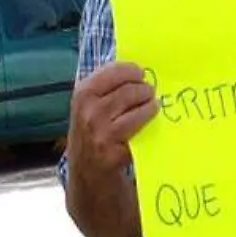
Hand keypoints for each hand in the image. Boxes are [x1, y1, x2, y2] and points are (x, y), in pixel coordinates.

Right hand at [68, 62, 158, 177]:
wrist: (86, 169)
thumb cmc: (93, 130)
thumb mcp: (89, 105)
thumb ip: (106, 86)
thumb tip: (136, 67)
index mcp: (83, 94)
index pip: (113, 71)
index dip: (131, 70)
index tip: (140, 73)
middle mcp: (88, 111)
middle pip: (129, 89)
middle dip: (144, 89)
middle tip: (150, 92)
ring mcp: (101, 131)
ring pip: (138, 107)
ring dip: (151, 104)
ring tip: (152, 105)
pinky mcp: (114, 150)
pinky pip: (141, 128)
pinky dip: (149, 122)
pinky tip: (150, 122)